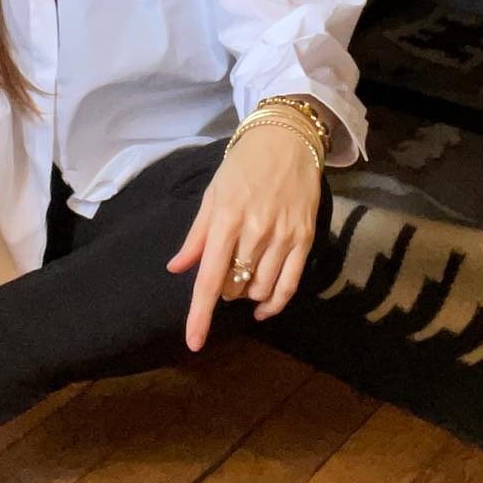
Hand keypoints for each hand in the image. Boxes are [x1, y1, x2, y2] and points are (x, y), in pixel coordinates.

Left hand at [167, 125, 321, 352]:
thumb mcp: (212, 194)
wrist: (287, 140)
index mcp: (226, 219)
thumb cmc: (242, 165)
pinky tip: (263, 307)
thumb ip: (196, 235)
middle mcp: (255, 231)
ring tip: (243, 276)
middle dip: (224, 289)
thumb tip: (177, 268)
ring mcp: (283, 236)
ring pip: (260, 289)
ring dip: (246, 293)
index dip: (200, 314)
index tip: (193, 342)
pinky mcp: (305, 238)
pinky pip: (290, 284)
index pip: (210, 278)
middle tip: (223, 269)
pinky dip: (274, 302)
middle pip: (235, 286)